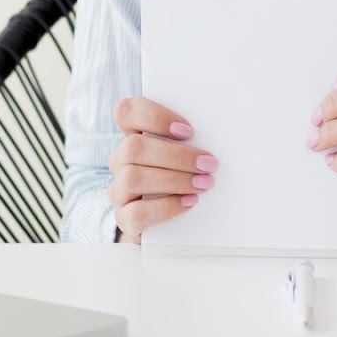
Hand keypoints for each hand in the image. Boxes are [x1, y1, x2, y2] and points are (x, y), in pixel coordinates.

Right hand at [107, 96, 218, 243]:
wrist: (168, 224)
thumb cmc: (182, 178)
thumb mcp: (184, 155)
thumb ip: (188, 142)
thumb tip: (217, 137)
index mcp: (133, 136)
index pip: (126, 112)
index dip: (154, 117)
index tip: (188, 131)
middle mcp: (120, 161)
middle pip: (133, 147)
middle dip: (176, 155)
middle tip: (208, 163)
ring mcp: (119, 190)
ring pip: (133, 178)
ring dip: (174, 180)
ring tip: (203, 183)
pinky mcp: (124, 218)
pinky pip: (137, 212)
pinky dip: (167, 206)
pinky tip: (189, 202)